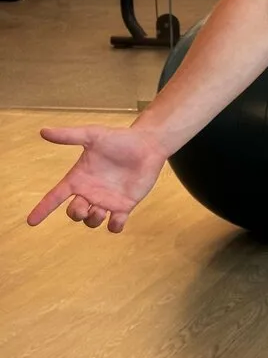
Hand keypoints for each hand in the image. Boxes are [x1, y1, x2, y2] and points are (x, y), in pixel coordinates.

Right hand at [27, 125, 167, 233]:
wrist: (147, 145)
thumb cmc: (119, 139)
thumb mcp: (92, 135)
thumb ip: (69, 136)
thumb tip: (43, 131)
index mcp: (78, 178)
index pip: (55, 197)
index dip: (43, 209)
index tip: (31, 222)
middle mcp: (90, 192)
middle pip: (74, 213)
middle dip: (75, 214)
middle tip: (84, 207)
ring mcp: (107, 200)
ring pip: (92, 222)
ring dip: (93, 220)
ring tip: (101, 209)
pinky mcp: (125, 205)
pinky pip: (115, 225)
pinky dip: (114, 226)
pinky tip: (117, 217)